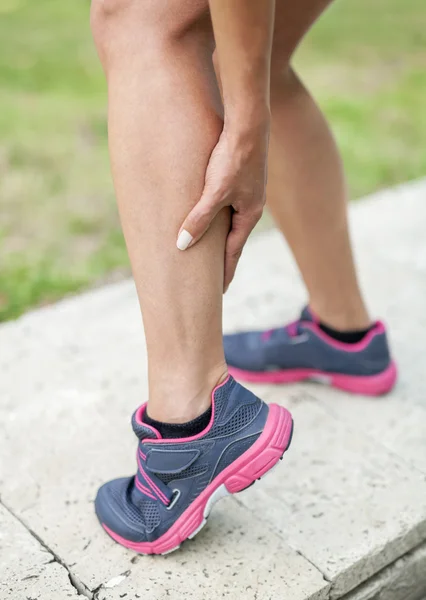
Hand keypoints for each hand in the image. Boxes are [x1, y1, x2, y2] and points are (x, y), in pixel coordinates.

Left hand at [177, 123, 268, 290]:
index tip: (218, 291)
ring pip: (229, 222)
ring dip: (219, 238)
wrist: (248, 123)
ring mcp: (246, 192)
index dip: (225, 272)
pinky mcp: (239, 178)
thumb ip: (199, 219)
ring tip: (208, 252)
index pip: (234, 252)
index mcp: (249, 215)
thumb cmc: (234, 158)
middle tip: (213, 279)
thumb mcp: (215, 192)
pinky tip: (209, 216)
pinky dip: (217, 217)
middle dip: (222, 259)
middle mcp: (250, 206)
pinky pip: (227, 205)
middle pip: (233, 240)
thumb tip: (181, 245)